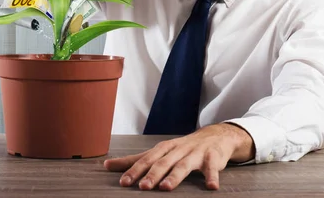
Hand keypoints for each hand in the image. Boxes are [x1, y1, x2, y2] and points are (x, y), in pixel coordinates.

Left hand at [104, 123, 254, 190]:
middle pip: (163, 162)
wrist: (216, 135)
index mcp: (164, 148)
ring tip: (166, 188)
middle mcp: (178, 150)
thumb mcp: (160, 151)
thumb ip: (137, 160)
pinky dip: (212, 177)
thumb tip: (107, 166)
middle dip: (152, 174)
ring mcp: (195, 153)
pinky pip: (212, 168)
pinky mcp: (213, 157)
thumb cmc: (183, 147)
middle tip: (142, 187)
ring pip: (184, 165)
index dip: (135, 170)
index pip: (146, 159)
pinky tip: (211, 187)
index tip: (123, 182)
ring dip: (174, 176)